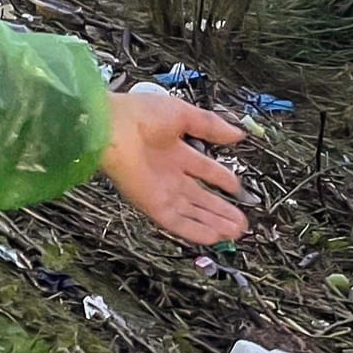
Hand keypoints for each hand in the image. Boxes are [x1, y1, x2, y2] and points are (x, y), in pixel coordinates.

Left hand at [98, 90, 248, 244]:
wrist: (111, 127)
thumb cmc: (142, 115)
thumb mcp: (183, 114)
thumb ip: (211, 126)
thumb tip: (239, 135)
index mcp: (176, 151)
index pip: (204, 170)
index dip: (221, 179)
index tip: (237, 189)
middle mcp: (170, 174)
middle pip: (200, 197)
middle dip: (221, 210)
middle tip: (241, 222)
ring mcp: (161, 191)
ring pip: (192, 212)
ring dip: (213, 223)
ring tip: (235, 233)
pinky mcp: (152, 204)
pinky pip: (176, 222)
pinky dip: (194, 230)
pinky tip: (213, 237)